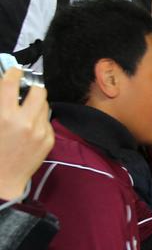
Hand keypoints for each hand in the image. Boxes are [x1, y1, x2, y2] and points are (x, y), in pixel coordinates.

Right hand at [0, 67, 53, 199]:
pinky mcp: (49, 140)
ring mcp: (40, 131)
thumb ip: (1, 105)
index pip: (11, 84)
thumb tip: (5, 86)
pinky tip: (29, 130)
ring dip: (36, 105)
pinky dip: (39, 121)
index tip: (15, 71)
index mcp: (5, 116)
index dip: (14, 74)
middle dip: (33, 89)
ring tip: (26, 113)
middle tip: (26, 92)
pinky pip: (47, 122)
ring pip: (44, 106)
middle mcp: (25, 122)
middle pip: (39, 92)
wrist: (3, 178)